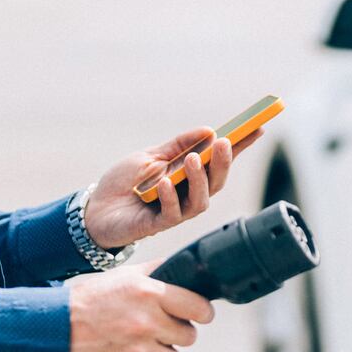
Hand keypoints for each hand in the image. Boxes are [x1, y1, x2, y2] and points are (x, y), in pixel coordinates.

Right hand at [64, 264, 215, 351]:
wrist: (50, 331)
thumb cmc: (87, 302)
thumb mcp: (121, 277)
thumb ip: (155, 273)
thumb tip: (186, 268)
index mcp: (148, 293)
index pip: (199, 307)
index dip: (201, 313)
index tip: (198, 315)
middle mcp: (146, 322)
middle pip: (188, 336)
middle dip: (175, 334)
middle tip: (154, 330)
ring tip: (135, 345)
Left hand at [81, 124, 263, 251]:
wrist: (94, 209)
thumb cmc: (122, 182)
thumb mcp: (149, 156)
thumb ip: (176, 145)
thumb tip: (208, 130)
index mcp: (187, 175)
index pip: (218, 160)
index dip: (240, 146)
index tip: (258, 126)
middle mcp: (187, 194)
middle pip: (216, 181)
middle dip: (222, 162)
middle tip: (224, 143)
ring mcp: (174, 211)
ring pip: (200, 200)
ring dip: (199, 179)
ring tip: (192, 159)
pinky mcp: (157, 225)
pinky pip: (172, 213)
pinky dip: (170, 196)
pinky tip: (163, 182)